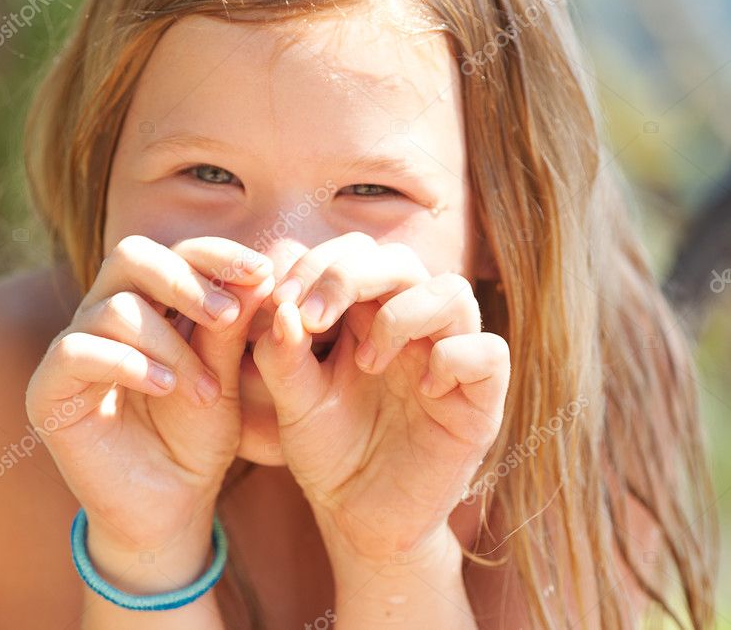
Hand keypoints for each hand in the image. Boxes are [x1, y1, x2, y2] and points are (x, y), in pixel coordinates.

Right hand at [25, 235, 273, 581]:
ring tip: (206, 392)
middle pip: (130, 255)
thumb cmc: (198, 440)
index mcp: (146, 304)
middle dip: (186, 280)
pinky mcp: (48, 390)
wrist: (170, 507)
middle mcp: (103, 315)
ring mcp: (73, 349)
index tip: (262, 273)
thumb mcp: (224, 378)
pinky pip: (79, 350)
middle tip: (229, 315)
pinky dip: (130, 365)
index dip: (214, 255)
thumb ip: (230, 327)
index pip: (171, 252)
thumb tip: (256, 273)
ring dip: (172, 346)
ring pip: (115, 309)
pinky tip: (165, 389)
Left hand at [251, 233, 509, 568]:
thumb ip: (281, 356)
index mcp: (365, 314)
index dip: (319, 265)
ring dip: (401, 314)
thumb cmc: (327, 450)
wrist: (358, 515)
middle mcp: (411, 325)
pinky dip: (453, 359)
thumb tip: (282, 309)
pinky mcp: (480, 399)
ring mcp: (448, 357)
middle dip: (350, 276)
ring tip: (366, 362)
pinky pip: (489, 352)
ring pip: (452, 292)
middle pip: (401, 260)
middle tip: (313, 317)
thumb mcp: (292, 403)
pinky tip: (421, 390)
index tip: (280, 301)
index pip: (356, 253)